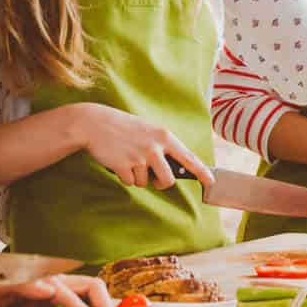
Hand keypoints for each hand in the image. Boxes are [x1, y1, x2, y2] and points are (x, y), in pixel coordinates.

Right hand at [73, 103, 214, 190]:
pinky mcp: (124, 166)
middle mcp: (155, 147)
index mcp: (164, 136)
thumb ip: (162, 146)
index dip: (202, 172)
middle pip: (168, 180)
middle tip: (151, 176)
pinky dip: (124, 176)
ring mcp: (139, 157)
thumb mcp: (149, 131)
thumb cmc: (124, 128)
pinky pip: (130, 182)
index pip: (188, 158)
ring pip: (145, 183)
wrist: (95, 123)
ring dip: (137, 177)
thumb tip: (173, 168)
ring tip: (128, 159)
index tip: (211, 181)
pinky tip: (118, 161)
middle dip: (160, 183)